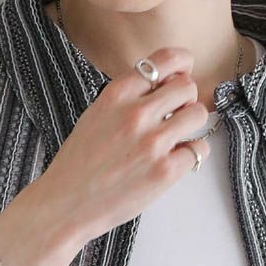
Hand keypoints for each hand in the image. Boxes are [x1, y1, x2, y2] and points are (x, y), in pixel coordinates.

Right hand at [38, 46, 211, 246]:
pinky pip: (199, 149)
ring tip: (175, 139)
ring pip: (198, 114)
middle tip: (174, 116)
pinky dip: (191, 155)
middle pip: (187, 86)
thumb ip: (129, 98)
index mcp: (116, 94)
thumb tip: (167, 85)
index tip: (182, 73)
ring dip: (191, 125)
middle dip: (185, 99)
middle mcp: (135, 114)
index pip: (164, 60)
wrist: (66, 204)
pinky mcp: (165, 171)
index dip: (181, 65)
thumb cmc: (80, 163)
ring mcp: (152, 143)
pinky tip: (172, 161)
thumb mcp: (96, 114)